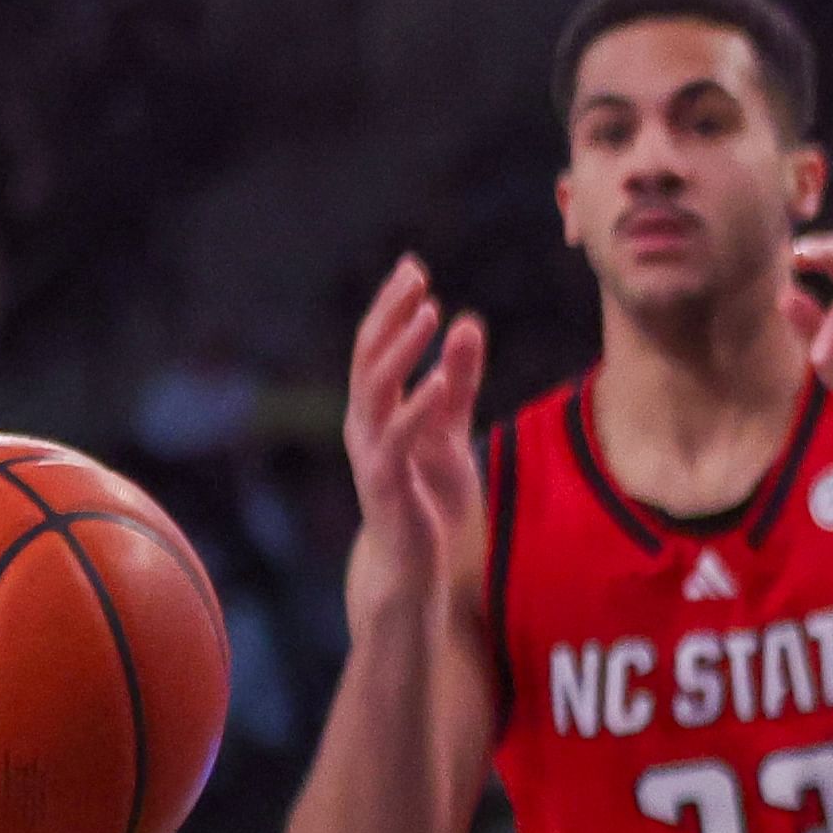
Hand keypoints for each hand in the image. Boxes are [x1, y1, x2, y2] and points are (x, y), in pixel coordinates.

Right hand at [342, 258, 484, 599]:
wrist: (411, 566)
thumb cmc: (427, 498)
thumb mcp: (449, 429)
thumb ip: (457, 381)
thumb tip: (468, 322)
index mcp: (375, 412)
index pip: (376, 347)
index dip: (392, 307)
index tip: (412, 266)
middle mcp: (365, 426)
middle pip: (369, 357)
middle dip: (391, 313)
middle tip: (415, 275)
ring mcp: (371, 453)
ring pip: (376, 390)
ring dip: (403, 349)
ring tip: (431, 311)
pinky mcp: (387, 483)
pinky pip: (398, 438)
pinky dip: (417, 406)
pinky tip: (437, 380)